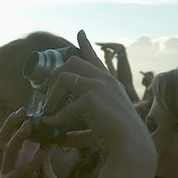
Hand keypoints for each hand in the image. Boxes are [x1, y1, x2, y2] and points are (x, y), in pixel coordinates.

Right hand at [0, 107, 58, 177]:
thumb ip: (46, 163)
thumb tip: (48, 143)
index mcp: (18, 164)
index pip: (15, 139)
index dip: (20, 124)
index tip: (30, 111)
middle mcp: (9, 167)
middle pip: (6, 139)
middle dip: (13, 123)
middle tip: (22, 110)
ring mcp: (6, 177)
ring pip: (8, 151)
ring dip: (18, 137)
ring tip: (28, 124)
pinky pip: (17, 173)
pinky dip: (29, 164)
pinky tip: (40, 156)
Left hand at [44, 31, 153, 158]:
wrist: (130, 145)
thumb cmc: (119, 139)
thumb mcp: (100, 127)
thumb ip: (80, 130)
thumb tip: (62, 138)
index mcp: (111, 83)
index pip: (96, 59)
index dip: (86, 45)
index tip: (80, 33)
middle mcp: (105, 80)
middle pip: (74, 62)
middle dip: (56, 73)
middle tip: (48, 88)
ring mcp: (98, 86)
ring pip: (64, 77)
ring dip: (52, 93)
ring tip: (47, 107)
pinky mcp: (91, 97)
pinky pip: (65, 104)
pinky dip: (57, 115)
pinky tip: (52, 122)